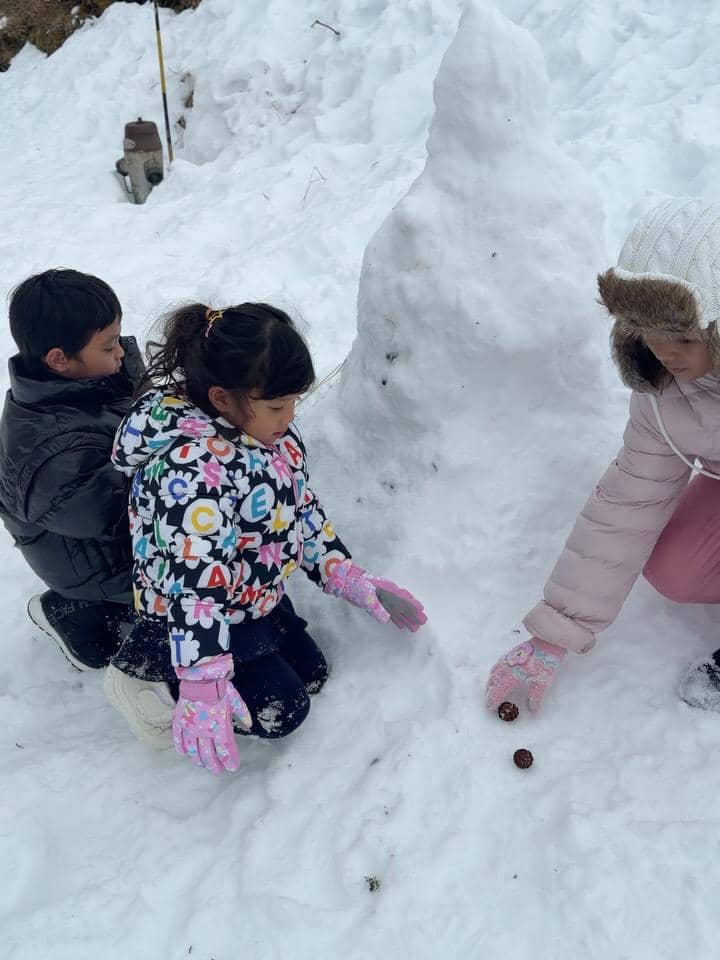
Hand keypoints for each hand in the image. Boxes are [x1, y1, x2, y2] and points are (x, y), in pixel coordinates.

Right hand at [173, 654, 251, 774]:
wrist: (199, 676)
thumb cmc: (219, 687)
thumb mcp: (235, 699)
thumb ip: (242, 713)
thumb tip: (248, 725)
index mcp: (219, 726)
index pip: (225, 750)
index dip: (229, 761)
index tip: (232, 767)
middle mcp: (204, 730)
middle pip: (208, 755)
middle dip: (214, 765)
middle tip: (218, 771)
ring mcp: (190, 727)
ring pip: (193, 751)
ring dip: (199, 761)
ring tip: (203, 765)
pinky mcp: (179, 722)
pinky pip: (178, 740)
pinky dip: (181, 749)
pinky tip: (185, 754)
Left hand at [324, 561, 426, 630]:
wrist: (345, 581)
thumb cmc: (356, 587)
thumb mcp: (365, 597)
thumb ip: (375, 608)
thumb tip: (386, 619)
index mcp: (388, 591)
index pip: (403, 601)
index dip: (412, 607)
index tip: (422, 612)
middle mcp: (389, 595)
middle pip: (404, 606)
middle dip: (413, 615)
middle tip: (423, 623)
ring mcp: (383, 599)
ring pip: (398, 611)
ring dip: (406, 619)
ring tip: (415, 628)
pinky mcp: (377, 604)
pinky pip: (391, 612)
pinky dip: (397, 619)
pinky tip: (401, 625)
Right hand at [485, 637, 565, 713]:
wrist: (547, 643)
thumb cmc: (545, 661)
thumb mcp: (543, 682)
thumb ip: (536, 696)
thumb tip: (532, 709)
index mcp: (513, 676)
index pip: (499, 690)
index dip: (494, 699)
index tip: (490, 707)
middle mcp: (507, 668)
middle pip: (494, 681)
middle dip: (490, 692)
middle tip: (488, 700)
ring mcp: (508, 660)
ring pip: (494, 672)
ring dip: (491, 682)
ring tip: (490, 688)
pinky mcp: (511, 654)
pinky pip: (498, 665)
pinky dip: (494, 672)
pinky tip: (497, 672)